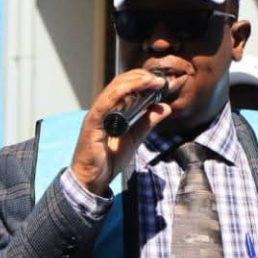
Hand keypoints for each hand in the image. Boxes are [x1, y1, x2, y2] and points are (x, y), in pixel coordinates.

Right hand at [70, 69, 180, 196]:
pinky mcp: (92, 123)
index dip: (142, 80)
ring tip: (151, 81)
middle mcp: (102, 109)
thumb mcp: (135, 138)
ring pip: (113, 90)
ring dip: (133, 82)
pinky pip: (104, 103)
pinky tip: (132, 89)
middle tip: (159, 79)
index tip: (160, 82)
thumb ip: (148, 122)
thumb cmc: (108, 160)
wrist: (92, 180)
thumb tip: (165, 107)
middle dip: (140, 78)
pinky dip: (118, 94)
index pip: (125, 87)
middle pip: (119, 84)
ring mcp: (96, 114)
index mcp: (111, 110)